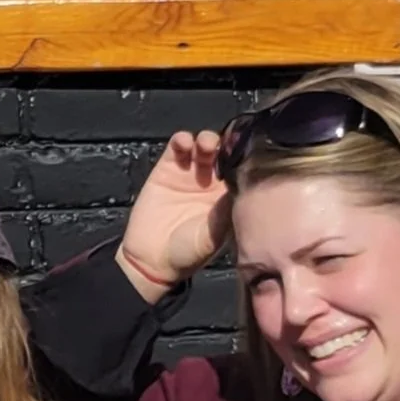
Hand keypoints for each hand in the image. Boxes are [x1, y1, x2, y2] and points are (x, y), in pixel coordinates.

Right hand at [116, 131, 230, 301]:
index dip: (244, 161)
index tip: (247, 153)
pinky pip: (177, 148)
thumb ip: (224, 212)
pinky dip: (182, 140)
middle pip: (224, 155)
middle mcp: (212, 184)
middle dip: (227, 146)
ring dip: (207, 140)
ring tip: (205, 144)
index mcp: (228, 199)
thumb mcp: (212, 237)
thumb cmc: (187, 254)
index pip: (241, 172)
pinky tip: (184, 142)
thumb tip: (240, 187)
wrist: (152, 261)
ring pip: (203, 147)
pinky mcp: (167, 169)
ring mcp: (190, 174)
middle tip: (227, 146)